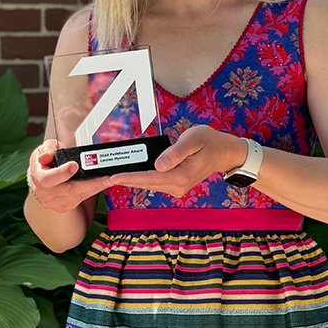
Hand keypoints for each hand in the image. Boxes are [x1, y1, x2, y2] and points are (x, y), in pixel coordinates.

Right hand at [27, 139, 109, 213]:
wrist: (42, 177)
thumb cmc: (47, 160)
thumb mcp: (46, 148)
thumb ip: (47, 149)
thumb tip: (46, 157)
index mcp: (37, 177)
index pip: (48, 179)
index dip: (62, 173)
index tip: (75, 165)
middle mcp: (44, 193)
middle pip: (69, 190)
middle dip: (90, 183)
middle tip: (106, 177)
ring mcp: (54, 202)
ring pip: (78, 196)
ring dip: (96, 188)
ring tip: (110, 180)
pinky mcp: (64, 206)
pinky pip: (81, 199)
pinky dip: (93, 191)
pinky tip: (103, 184)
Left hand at [109, 125, 243, 197]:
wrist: (225, 152)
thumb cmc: (210, 142)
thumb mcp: (192, 140)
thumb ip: (175, 153)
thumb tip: (158, 165)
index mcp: (180, 176)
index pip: (148, 178)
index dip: (128, 177)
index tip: (112, 177)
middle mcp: (177, 186)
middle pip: (145, 183)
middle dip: (124, 180)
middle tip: (103, 178)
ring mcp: (177, 187)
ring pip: (148, 184)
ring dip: (131, 180)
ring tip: (112, 176)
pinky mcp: (176, 184)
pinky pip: (154, 182)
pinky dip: (141, 179)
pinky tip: (129, 175)